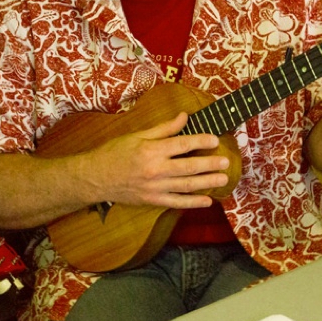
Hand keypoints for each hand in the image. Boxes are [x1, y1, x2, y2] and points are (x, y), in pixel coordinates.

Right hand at [82, 112, 229, 209]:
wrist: (96, 178)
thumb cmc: (115, 153)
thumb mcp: (137, 135)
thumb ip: (163, 129)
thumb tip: (184, 117)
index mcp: (151, 150)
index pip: (182, 144)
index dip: (200, 142)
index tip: (215, 140)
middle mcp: (155, 170)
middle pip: (189, 167)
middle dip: (210, 164)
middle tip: (225, 161)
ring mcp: (155, 188)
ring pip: (187, 185)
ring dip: (207, 182)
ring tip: (223, 178)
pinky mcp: (152, 201)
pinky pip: (177, 202)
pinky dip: (193, 203)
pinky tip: (208, 200)